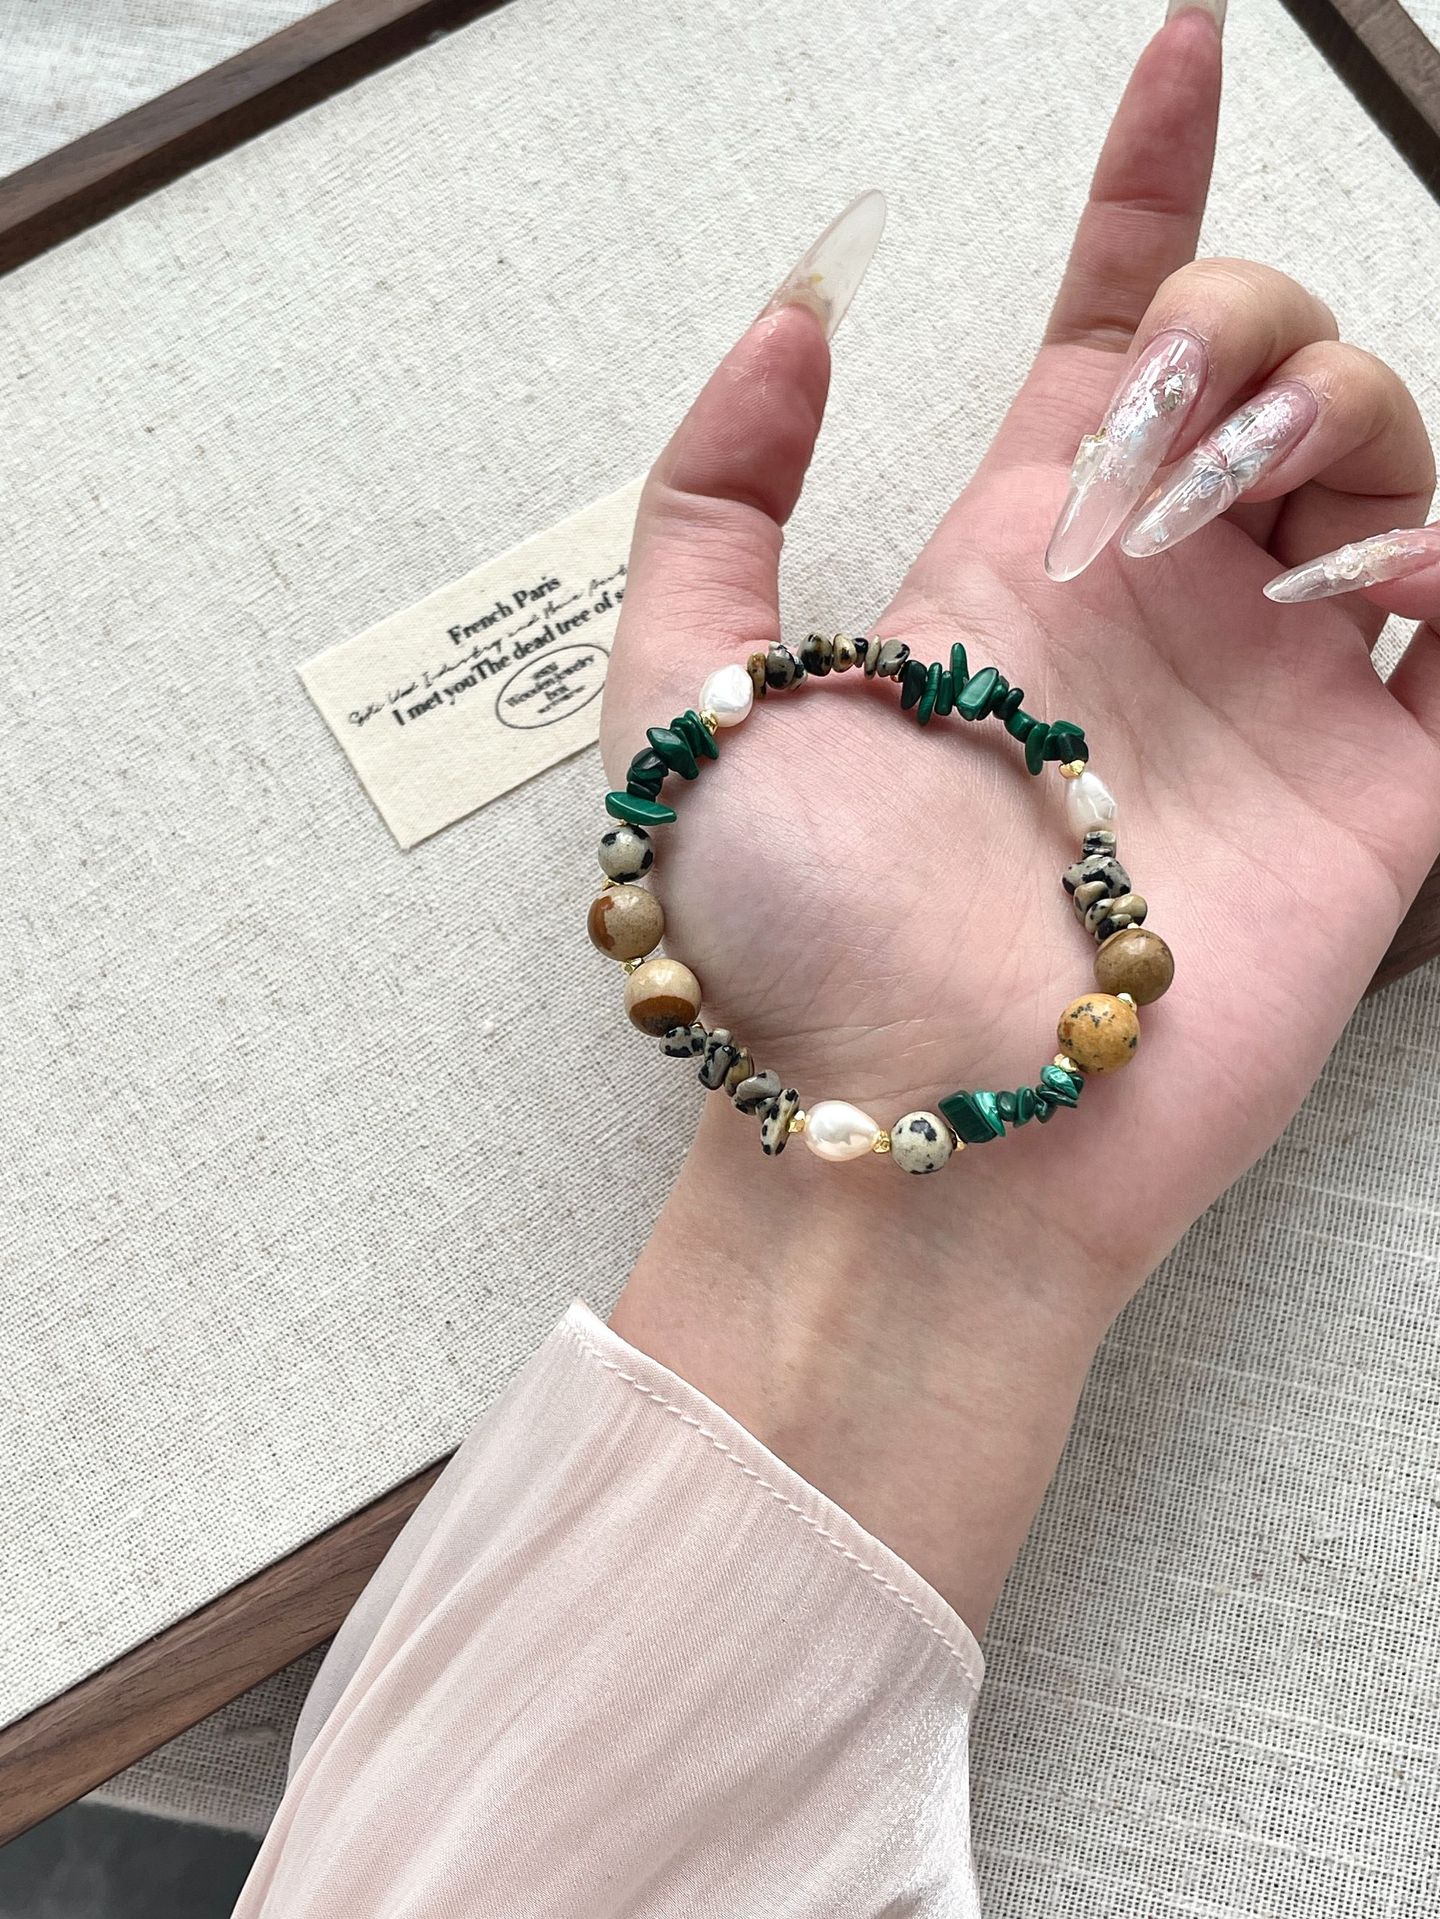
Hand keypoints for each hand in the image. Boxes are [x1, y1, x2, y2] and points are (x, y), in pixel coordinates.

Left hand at [598, 8, 1439, 1631]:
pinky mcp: (1368, 799)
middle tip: (1147, 449)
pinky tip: (1382, 577)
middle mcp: (1153, 608)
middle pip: (1265, 365)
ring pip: (1381, 466)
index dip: (1146, 190)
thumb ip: (709, 494)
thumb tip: (790, 316)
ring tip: (1236, 514)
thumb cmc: (785, 941)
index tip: (1181, 51)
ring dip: (1336, 419)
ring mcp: (1269, 694)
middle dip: (1239, 322)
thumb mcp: (673, 698)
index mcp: (1012, 559)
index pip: (1103, 330)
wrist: (903, 1126)